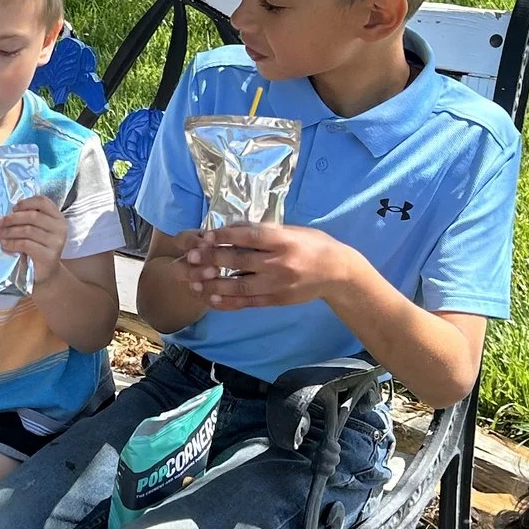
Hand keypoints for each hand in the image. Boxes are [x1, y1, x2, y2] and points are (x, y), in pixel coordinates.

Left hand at [0, 193, 68, 286]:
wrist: (45, 273)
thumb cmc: (37, 248)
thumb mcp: (34, 230)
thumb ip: (26, 220)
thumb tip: (4, 217)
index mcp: (57, 217)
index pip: (43, 202)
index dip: (26, 203)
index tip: (13, 209)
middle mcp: (60, 228)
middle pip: (33, 216)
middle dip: (12, 219)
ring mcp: (56, 242)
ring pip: (28, 230)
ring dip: (9, 232)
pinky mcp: (49, 255)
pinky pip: (26, 244)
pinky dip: (12, 243)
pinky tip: (4, 245)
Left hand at [182, 223, 349, 309]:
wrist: (337, 273)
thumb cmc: (312, 245)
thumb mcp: (292, 230)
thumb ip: (263, 230)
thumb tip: (231, 226)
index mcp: (283, 240)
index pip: (249, 236)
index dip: (225, 235)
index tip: (205, 235)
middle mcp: (279, 263)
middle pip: (239, 260)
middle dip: (212, 258)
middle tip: (190, 256)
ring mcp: (277, 284)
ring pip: (239, 285)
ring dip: (214, 283)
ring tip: (194, 281)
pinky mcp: (276, 300)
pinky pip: (248, 302)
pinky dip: (229, 301)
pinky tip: (212, 298)